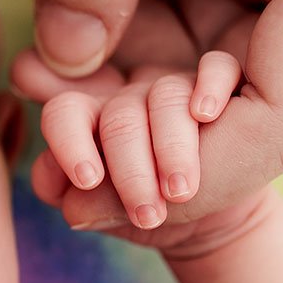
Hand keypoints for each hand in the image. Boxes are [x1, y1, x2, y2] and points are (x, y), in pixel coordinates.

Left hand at [16, 39, 274, 257]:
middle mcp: (128, 99)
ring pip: (166, 97)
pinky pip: (218, 66)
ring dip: (173, 148)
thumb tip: (61, 188)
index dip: (70, 143)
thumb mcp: (102, 211)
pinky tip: (206, 113)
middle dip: (132, 171)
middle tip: (147, 214)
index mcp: (89, 121)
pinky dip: (212, 84)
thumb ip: (69, 194)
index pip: (64, 114)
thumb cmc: (146, 208)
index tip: (88, 181)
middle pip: (120, 118)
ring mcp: (174, 89)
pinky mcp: (221, 83)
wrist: (212, 215)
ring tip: (180, 192)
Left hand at [27, 0, 282, 227]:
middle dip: (151, 142)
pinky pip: (188, 1)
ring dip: (129, 92)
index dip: (196, 175)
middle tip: (48, 168)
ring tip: (38, 110)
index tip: (100, 204)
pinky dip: (125, 31)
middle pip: (252, 98)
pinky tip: (56, 46)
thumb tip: (70, 61)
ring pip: (212, 58)